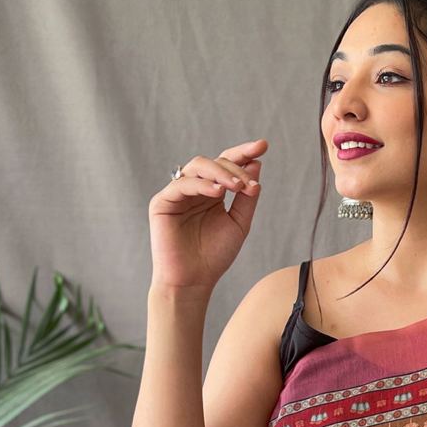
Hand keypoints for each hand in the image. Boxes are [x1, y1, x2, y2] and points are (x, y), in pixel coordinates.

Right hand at [148, 138, 267, 292]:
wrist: (193, 281)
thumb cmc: (214, 256)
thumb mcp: (239, 223)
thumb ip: (247, 196)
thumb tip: (256, 164)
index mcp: (213, 192)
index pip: (227, 165)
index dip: (243, 153)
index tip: (263, 145)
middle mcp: (195, 189)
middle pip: (214, 162)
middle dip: (235, 168)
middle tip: (250, 183)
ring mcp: (178, 194)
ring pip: (198, 167)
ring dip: (221, 173)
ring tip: (238, 187)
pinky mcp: (162, 202)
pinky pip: (182, 185)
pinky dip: (201, 185)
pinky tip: (218, 192)